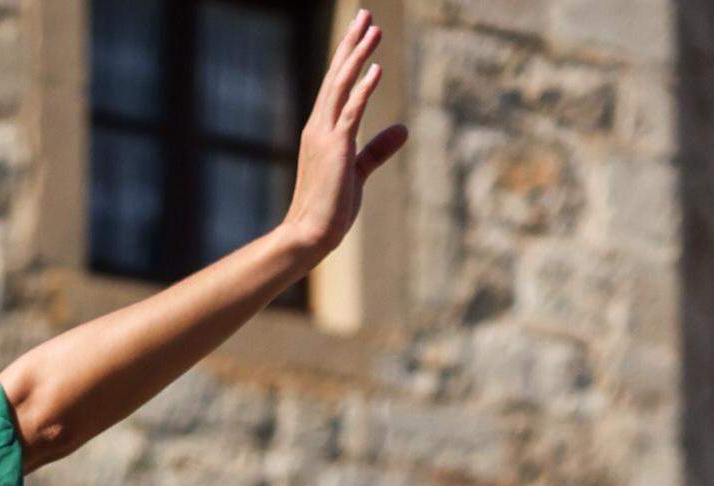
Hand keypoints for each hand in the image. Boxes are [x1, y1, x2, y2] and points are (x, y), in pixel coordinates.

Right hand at [281, 12, 404, 268]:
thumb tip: (404, 129)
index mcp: (321, 131)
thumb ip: (378, 149)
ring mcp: (325, 136)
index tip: (360, 31)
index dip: (348, 55)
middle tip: (364, 14)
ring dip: (358, 56)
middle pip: (336, 76)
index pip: (335, 85)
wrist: (308, 236)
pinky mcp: (336, 148)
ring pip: (341, 86)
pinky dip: (363, 88)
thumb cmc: (329, 210)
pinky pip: (351, 112)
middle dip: (351, 43)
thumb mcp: (358, 173)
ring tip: (374, 29)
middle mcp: (319, 127)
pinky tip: (375, 68)